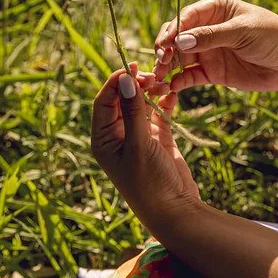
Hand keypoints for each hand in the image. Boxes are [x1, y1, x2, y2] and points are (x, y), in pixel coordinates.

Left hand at [91, 63, 200, 231]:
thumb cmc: (149, 182)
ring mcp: (139, 136)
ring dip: (150, 91)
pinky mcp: (159, 139)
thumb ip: (133, 112)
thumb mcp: (139, 145)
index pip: (103, 102)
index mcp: (103, 139)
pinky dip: (165, 101)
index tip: (131, 67)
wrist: (173, 210)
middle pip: (121, 100)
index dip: (115, 83)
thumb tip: (126, 80)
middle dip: (134, 84)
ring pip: (141, 104)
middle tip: (150, 73)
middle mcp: (118, 136)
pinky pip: (159, 113)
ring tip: (163, 81)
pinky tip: (173, 91)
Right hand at [153, 0, 277, 93]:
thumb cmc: (274, 37)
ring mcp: (209, 51)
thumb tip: (179, 40)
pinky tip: (172, 87)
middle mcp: (208, 29)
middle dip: (166, 47)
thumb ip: (211, 36)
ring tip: (160, 76)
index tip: (167, 42)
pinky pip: (190, 76)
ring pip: (179, 57)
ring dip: (167, 66)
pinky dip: (179, 81)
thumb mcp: (242, 32)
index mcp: (217, 9)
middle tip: (162, 60)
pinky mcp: (213, 73)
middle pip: (177, 37)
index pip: (187, 16)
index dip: (173, 29)